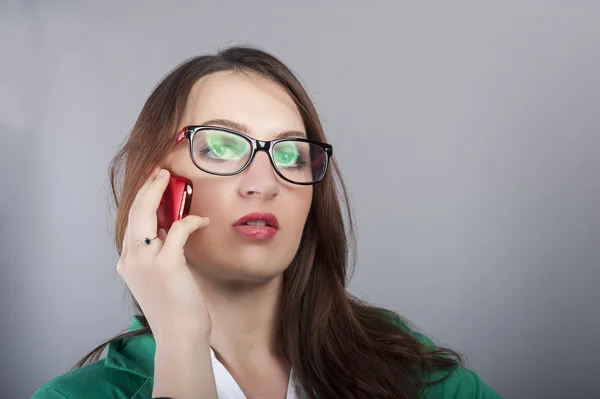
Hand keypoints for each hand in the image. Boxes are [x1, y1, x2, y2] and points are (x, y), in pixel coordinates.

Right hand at [117, 168, 211, 341]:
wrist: (179, 335)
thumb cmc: (175, 309)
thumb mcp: (160, 278)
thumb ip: (159, 254)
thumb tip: (169, 230)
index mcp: (127, 263)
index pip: (130, 223)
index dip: (141, 200)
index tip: (152, 184)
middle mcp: (131, 259)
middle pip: (133, 212)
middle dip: (145, 188)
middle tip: (159, 171)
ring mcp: (146, 261)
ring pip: (144, 214)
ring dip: (156, 191)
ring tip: (168, 177)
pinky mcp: (166, 264)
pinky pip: (178, 229)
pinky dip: (191, 221)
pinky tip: (203, 221)